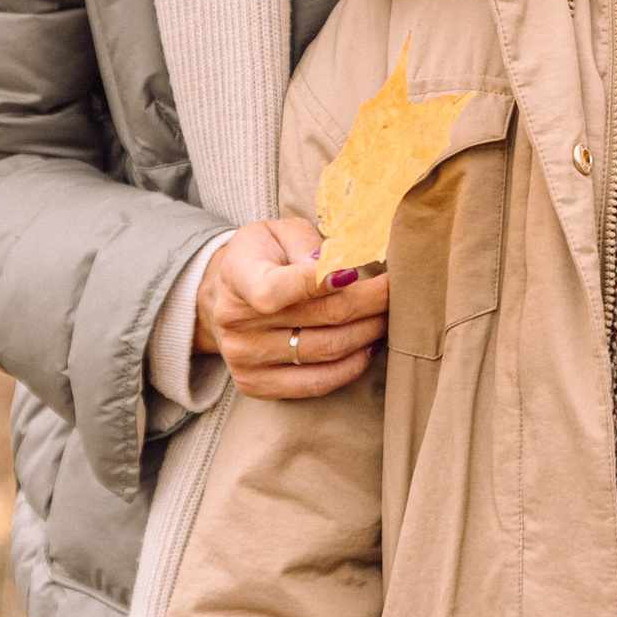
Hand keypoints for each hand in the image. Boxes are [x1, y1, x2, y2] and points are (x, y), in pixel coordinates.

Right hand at [196, 218, 388, 398]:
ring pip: (327, 350)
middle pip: (321, 317)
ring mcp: (244, 358)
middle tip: (395, 291)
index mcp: (238, 275)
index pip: (276, 289)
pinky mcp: (255, 384)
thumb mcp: (278, 232)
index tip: (357, 271)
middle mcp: (235, 321)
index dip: (320, 282)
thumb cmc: (262, 257)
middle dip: (370, 302)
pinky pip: (316, 383)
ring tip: (387, 316)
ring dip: (368, 332)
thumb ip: (307, 244)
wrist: (221, 296)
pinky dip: (351, 367)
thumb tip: (339, 269)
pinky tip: (369, 347)